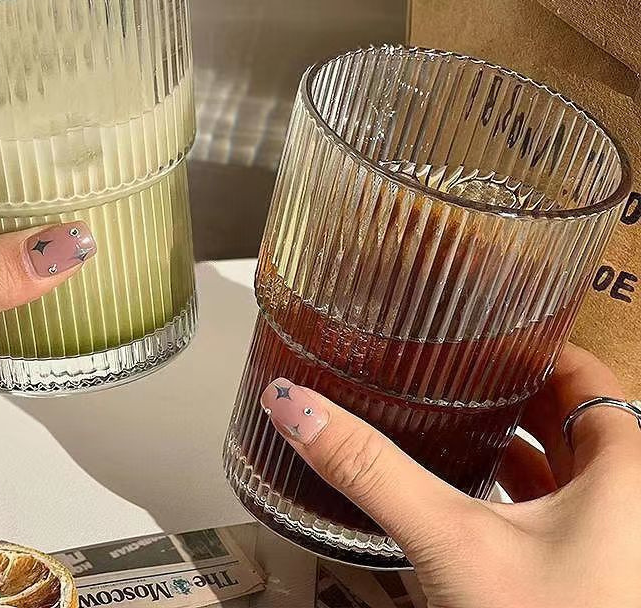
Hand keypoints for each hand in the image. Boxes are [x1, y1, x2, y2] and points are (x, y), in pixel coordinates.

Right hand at [262, 344, 640, 607]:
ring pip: (560, 470)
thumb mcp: (453, 542)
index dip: (535, 345)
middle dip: (508, 393)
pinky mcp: (582, 579)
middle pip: (568, 417)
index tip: (486, 327)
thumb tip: (299, 409)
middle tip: (451, 368)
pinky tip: (469, 501)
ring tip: (451, 421)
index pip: (584, 372)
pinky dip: (512, 497)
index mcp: (626, 474)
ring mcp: (610, 548)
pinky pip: (550, 516)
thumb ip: (373, 473)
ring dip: (509, 446)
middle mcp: (627, 506)